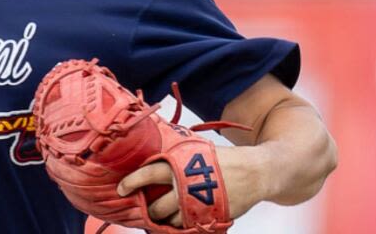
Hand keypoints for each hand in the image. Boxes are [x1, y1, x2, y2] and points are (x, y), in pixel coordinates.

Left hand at [116, 146, 263, 227]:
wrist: (254, 173)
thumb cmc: (222, 159)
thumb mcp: (196, 150)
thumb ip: (174, 155)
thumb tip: (151, 150)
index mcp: (178, 166)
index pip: (148, 174)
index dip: (131, 183)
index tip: (121, 189)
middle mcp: (184, 187)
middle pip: (156, 208)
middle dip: (151, 210)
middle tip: (151, 207)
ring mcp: (197, 206)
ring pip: (170, 222)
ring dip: (166, 220)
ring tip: (168, 214)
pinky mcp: (208, 219)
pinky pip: (186, 229)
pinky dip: (181, 226)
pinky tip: (182, 219)